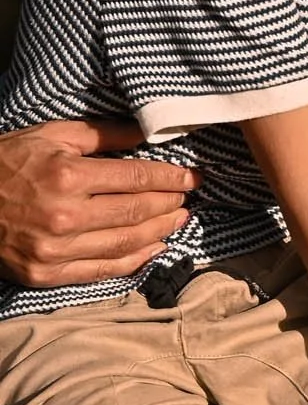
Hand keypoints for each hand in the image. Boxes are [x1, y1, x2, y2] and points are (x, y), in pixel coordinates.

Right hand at [0, 120, 197, 286]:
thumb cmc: (6, 161)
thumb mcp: (51, 135)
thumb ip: (102, 134)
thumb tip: (147, 131)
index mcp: (67, 176)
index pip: (136, 177)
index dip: (171, 177)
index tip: (192, 177)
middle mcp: (65, 216)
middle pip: (136, 212)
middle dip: (169, 204)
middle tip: (188, 197)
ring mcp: (54, 249)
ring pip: (125, 244)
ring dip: (159, 232)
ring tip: (178, 221)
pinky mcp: (45, 273)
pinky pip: (101, 271)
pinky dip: (133, 261)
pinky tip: (154, 249)